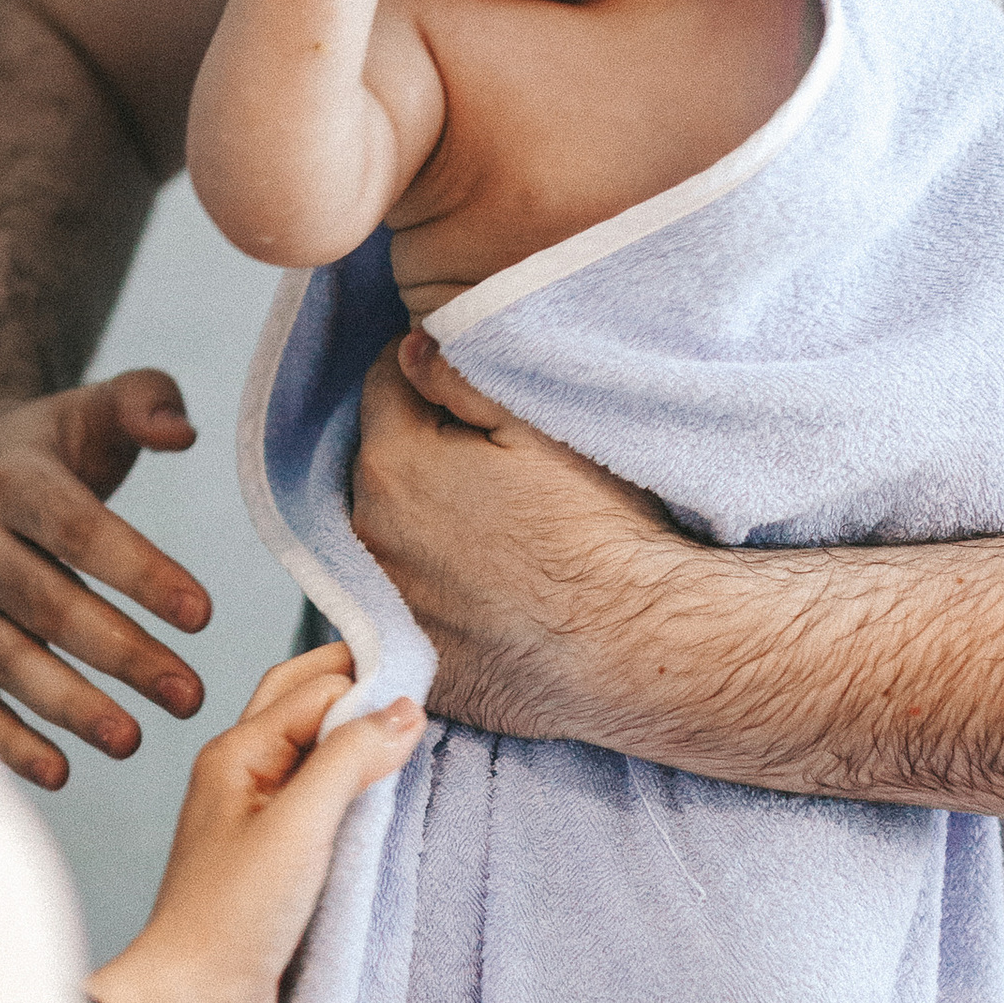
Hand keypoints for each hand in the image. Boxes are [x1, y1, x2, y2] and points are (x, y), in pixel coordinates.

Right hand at [0, 371, 211, 789]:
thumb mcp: (90, 409)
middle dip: (123, 656)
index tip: (203, 615)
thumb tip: (181, 432)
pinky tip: (59, 772)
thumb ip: (144, 401)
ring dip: (70, 707)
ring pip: (7, 660)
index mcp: (11, 480)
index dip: (141, 573)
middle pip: (49, 605)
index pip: (81, 532)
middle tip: (191, 696)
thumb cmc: (41, 447)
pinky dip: (4, 740)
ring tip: (134, 741)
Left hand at [89, 648, 423, 1002]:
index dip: (369, 680)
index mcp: (236, 753)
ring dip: (359, 742)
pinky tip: (389, 801)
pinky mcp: (277, 860)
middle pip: (307, 706)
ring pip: (316, 754)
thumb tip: (403, 710)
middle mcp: (244, 775)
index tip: (426, 683)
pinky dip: (357, 792)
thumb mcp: (300, 826)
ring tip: (413, 742)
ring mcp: (259, 817)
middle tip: (420, 690)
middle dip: (358, 689)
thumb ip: (349, 759)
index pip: (315, 687)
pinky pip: (323, 804)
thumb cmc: (229, 918)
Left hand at [351, 336, 669, 743]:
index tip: (469, 390)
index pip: (383, 382)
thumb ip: (459, 376)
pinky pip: (403, 600)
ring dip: (419, 517)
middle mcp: (367, 536)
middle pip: (379, 459)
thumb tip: (410, 346)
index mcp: (392, 465)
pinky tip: (482, 585)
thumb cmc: (598, 531)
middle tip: (491, 462)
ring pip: (387, 529)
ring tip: (491, 526)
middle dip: (420, 446)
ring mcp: (382, 604)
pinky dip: (429, 585)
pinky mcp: (408, 656)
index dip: (428, 374)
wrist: (636, 644)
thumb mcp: (538, 428)